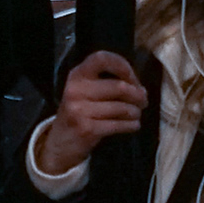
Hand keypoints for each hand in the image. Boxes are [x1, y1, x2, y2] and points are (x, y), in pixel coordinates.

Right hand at [33, 50, 145, 173]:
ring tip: (137, 114)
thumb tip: (138, 86)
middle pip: (118, 86)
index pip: (102, 58)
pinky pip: (118, 125)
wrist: (60, 143)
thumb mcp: (84, 91)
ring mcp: (80, 110)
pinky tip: (134, 125)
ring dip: (135, 112)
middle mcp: (76, 90)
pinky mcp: (87, 129)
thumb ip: (105, 82)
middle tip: (143, 100)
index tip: (132, 78)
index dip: (122, 65)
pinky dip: (131, 125)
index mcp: (77, 75)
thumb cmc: (79, 113)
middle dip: (137, 94)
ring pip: (121, 107)